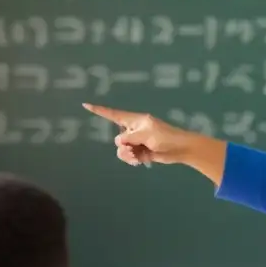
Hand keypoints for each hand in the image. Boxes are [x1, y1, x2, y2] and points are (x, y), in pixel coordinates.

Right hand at [82, 103, 197, 166]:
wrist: (180, 149)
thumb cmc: (165, 137)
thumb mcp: (145, 135)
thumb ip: (129, 137)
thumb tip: (119, 143)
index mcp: (135, 120)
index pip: (113, 114)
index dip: (100, 111)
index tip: (85, 105)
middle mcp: (134, 129)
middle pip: (117, 138)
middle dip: (123, 146)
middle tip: (134, 150)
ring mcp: (137, 141)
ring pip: (122, 149)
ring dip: (126, 154)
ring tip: (137, 157)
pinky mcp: (141, 151)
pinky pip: (128, 155)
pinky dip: (131, 159)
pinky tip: (139, 162)